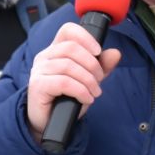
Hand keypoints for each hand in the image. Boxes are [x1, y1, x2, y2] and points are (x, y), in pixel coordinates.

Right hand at [26, 21, 123, 140]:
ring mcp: (39, 71)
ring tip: (94, 92)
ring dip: (88, 80)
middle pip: (71, 48)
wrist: (51, 123)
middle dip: (92, 64)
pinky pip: (64, 82)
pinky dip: (80, 90)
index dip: (85, 37)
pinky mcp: (38, 86)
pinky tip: (86, 98)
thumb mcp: (88, 80)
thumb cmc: (66, 99)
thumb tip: (115, 53)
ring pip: (69, 66)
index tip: (98, 52)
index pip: (68, 30)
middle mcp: (44, 57)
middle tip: (99, 80)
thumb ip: (101, 66)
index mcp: (55, 50)